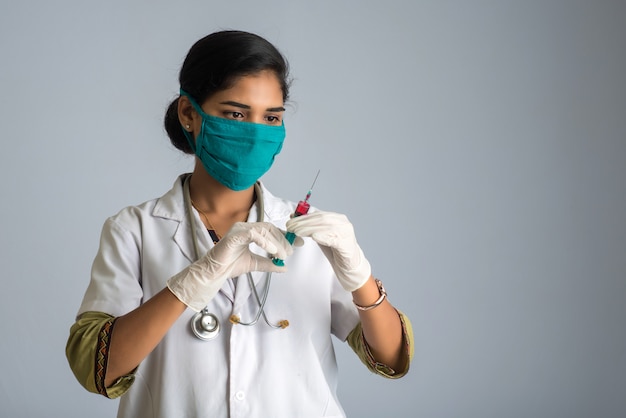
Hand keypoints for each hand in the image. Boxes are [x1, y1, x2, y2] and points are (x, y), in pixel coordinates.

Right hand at [167, 222, 292, 310]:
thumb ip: (269, 264)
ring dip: (276, 242)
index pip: (271, 229)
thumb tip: (284, 267)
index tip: (299, 243)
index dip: (286, 235)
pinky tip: (272, 250)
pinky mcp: (234, 236)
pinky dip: (264, 241)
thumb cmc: (229, 265)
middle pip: (270, 228)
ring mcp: (239, 230)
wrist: (214, 273)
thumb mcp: (255, 264)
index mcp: (250, 232)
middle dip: (283, 239)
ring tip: (283, 254)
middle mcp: (245, 227)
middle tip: (291, 251)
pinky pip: (252, 234)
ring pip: (264, 230)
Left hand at [286, 210, 370, 291]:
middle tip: (291, 226)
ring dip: (309, 229)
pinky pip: (334, 240)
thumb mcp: (321, 236)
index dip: (303, 216)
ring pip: (326, 228)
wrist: (350, 266)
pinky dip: (324, 237)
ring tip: (297, 232)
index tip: (291, 219)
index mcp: (338, 219)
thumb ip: (311, 227)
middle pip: (321, 219)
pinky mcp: (347, 245)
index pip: (319, 214)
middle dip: (304, 222)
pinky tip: (314, 237)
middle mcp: (343, 224)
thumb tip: (294, 216)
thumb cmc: (336, 250)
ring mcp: (346, 234)